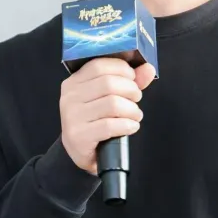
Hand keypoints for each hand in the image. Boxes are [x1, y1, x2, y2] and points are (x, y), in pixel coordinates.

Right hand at [60, 58, 156, 172]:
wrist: (81, 151)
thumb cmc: (96, 120)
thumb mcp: (109, 97)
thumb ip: (129, 81)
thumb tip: (148, 68)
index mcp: (74, 82)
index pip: (99, 65)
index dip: (122, 70)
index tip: (133, 79)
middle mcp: (69, 97)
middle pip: (109, 83)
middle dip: (131, 90)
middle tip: (136, 100)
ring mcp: (72, 117)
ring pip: (112, 104)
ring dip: (132, 110)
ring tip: (135, 115)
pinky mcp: (79, 136)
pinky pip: (110, 125)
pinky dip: (127, 125)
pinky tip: (131, 126)